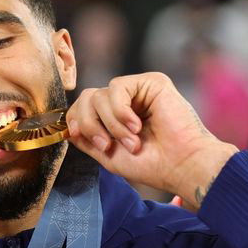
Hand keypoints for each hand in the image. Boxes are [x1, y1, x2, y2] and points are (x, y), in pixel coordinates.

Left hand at [66, 72, 236, 204]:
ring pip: (99, 94)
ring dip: (110, 124)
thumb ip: (86, 139)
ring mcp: (138, 90)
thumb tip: (66, 127)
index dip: (76, 121)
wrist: (180, 166)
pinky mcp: (151, 82)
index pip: (82, 107)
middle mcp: (125, 101)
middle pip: (86, 97)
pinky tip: (136, 126)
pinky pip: (117, 88)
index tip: (80, 137)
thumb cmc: (151, 164)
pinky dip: (120, 111)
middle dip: (90, 124)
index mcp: (114, 117)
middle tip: (108, 145)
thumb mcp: (108, 155)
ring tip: (132, 141)